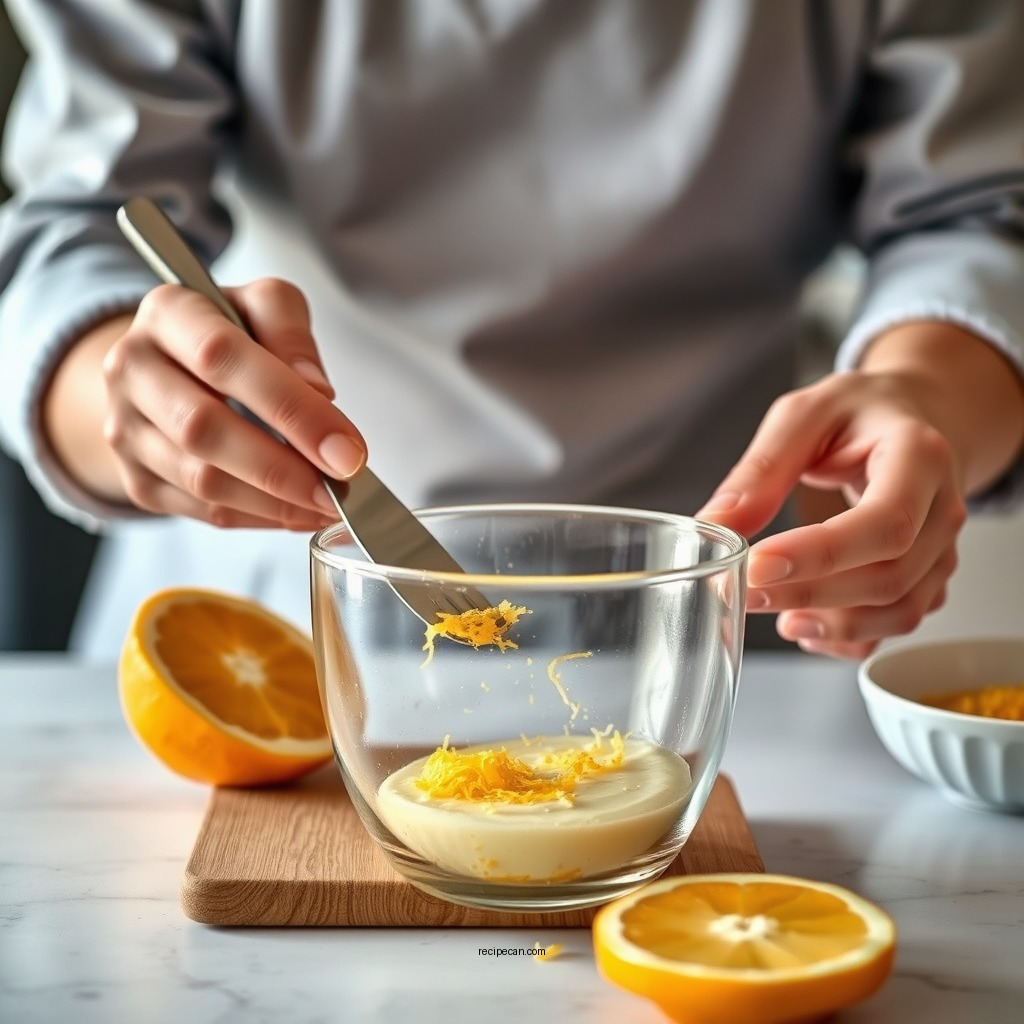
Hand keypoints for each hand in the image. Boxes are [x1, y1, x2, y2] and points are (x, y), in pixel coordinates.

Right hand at [99, 278, 365, 529]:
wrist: (169, 365)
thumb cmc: (230, 331)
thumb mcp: (266, 305)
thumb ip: (291, 334)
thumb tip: (319, 393)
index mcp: (167, 312)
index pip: (223, 358)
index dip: (291, 409)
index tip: (346, 449)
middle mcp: (132, 369)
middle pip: (204, 429)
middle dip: (284, 468)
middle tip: (341, 490)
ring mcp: (125, 429)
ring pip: (202, 481)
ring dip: (276, 503)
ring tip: (330, 506)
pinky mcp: (137, 479)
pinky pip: (203, 510)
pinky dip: (260, 518)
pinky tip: (300, 513)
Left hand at [697, 371, 968, 658]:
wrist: (910, 418)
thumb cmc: (859, 413)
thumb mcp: (805, 415)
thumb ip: (762, 468)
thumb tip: (715, 522)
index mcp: (920, 457)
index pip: (884, 521)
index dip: (821, 553)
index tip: (758, 565)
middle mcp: (943, 509)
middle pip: (889, 575)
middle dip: (808, 592)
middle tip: (742, 592)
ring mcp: (941, 549)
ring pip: (899, 610)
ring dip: (830, 624)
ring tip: (771, 611)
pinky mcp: (928, 577)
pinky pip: (898, 623)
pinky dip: (849, 638)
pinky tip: (803, 623)